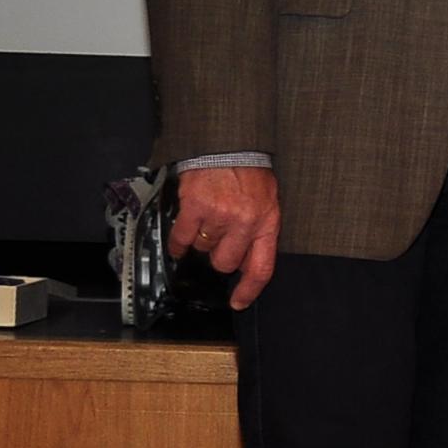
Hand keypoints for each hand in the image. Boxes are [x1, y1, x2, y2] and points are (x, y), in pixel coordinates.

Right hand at [169, 166, 280, 309]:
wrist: (230, 144)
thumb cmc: (250, 174)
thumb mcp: (268, 203)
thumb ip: (260, 231)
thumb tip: (247, 262)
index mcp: (267, 223)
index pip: (261, 268)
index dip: (249, 290)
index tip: (239, 302)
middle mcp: (244, 223)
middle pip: (225, 263)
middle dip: (219, 255)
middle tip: (219, 239)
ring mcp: (219, 216)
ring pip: (203, 249)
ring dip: (202, 240)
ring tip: (207, 220)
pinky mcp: (195, 208)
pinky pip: (182, 238)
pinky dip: (179, 243)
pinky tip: (181, 240)